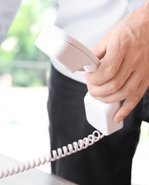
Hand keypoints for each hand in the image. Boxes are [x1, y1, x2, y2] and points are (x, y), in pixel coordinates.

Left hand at [85, 3, 148, 122]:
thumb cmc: (129, 30)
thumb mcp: (108, 37)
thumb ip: (94, 55)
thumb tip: (80, 68)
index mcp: (122, 47)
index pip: (106, 71)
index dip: (94, 79)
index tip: (88, 77)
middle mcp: (135, 59)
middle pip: (114, 85)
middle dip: (97, 91)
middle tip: (91, 88)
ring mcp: (143, 69)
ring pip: (124, 93)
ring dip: (108, 100)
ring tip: (99, 96)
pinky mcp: (148, 77)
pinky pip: (137, 97)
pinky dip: (126, 109)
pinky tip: (116, 116)